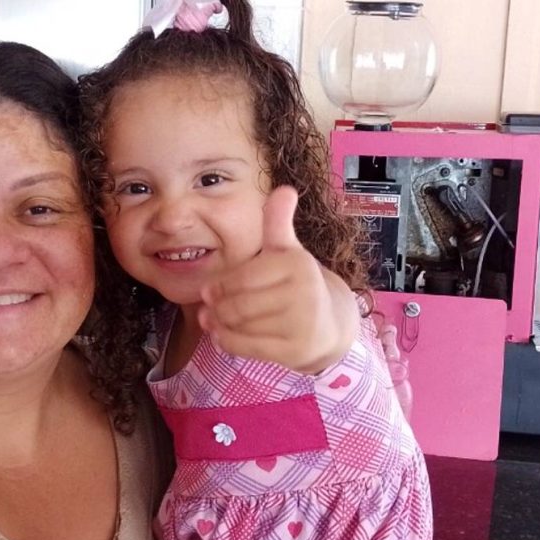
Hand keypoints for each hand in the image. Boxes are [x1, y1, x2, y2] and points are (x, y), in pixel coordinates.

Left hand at [197, 185, 358, 372]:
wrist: (332, 324)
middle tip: (207, 310)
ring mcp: (301, 323)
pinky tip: (221, 337)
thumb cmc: (298, 284)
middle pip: (238, 304)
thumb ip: (278, 223)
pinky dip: (228, 343)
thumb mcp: (288, 251)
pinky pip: (248, 347)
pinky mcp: (295, 350)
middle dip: (217, 308)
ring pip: (241, 326)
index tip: (207, 291)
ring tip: (211, 322)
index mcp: (296, 263)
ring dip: (219, 326)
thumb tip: (284, 189)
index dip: (219, 286)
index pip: (242, 278)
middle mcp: (303, 292)